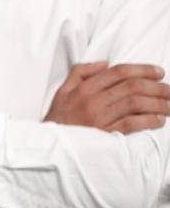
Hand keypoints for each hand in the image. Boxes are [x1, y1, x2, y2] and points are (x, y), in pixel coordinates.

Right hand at [45, 62, 169, 133]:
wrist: (49, 144)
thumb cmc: (59, 117)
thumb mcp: (63, 90)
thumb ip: (81, 72)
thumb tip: (105, 63)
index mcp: (85, 87)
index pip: (119, 72)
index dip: (142, 70)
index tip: (159, 72)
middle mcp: (93, 100)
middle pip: (132, 87)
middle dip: (156, 87)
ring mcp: (99, 117)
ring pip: (135, 104)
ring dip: (158, 103)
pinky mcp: (105, 134)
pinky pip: (131, 124)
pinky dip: (148, 120)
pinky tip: (159, 120)